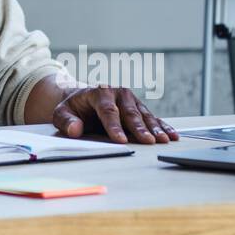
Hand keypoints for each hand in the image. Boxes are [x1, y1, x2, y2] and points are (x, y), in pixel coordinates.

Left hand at [52, 85, 179, 144]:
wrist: (81, 97)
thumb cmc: (73, 107)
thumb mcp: (62, 112)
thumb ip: (67, 121)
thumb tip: (75, 130)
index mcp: (99, 92)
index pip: (108, 111)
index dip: (114, 127)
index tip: (121, 141)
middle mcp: (118, 93)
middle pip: (130, 113)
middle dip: (139, 129)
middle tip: (148, 142)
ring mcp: (131, 100)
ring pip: (144, 115)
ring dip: (155, 128)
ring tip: (164, 140)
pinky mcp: (139, 107)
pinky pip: (152, 117)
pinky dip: (163, 126)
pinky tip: (172, 135)